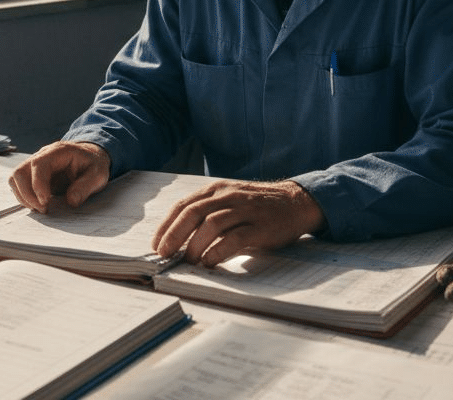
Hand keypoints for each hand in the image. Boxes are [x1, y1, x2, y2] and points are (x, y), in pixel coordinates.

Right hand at [7, 140, 111, 212]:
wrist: (90, 158)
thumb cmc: (93, 164)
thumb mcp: (98, 175)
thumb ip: (86, 187)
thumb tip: (71, 201)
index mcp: (58, 151)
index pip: (38, 164)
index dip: (38, 184)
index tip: (46, 202)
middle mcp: (42, 155)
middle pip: (20, 171)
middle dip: (27, 194)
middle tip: (43, 209)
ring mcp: (34, 165)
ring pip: (15, 179)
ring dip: (23, 197)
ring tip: (41, 208)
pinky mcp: (32, 175)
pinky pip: (19, 185)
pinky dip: (25, 197)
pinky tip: (39, 205)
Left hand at [151, 179, 325, 266]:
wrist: (296, 202)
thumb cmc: (258, 207)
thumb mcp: (230, 202)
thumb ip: (208, 214)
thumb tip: (179, 241)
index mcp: (217, 190)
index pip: (184, 205)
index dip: (166, 225)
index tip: (156, 244)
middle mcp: (228, 196)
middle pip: (193, 213)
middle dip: (174, 235)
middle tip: (164, 254)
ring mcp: (245, 209)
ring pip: (211, 224)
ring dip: (195, 244)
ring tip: (188, 261)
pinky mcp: (260, 226)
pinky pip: (234, 238)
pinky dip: (218, 251)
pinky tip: (209, 262)